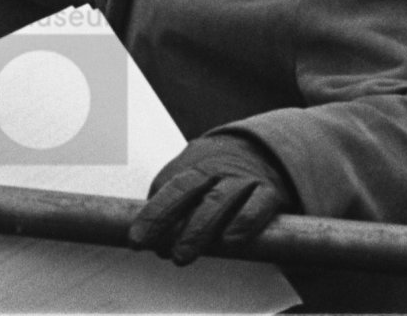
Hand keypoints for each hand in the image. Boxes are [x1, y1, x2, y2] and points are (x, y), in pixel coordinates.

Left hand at [127, 134, 293, 265]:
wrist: (268, 149)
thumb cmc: (222, 172)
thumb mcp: (196, 172)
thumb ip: (173, 196)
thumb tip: (149, 228)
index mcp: (195, 163)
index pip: (167, 185)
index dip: (151, 213)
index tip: (137, 239)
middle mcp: (216, 168)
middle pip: (186, 189)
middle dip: (164, 217)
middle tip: (153, 248)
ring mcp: (243, 178)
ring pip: (217, 201)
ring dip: (197, 228)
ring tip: (180, 256)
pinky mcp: (270, 191)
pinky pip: (257, 206)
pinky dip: (243, 222)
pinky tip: (229, 241)